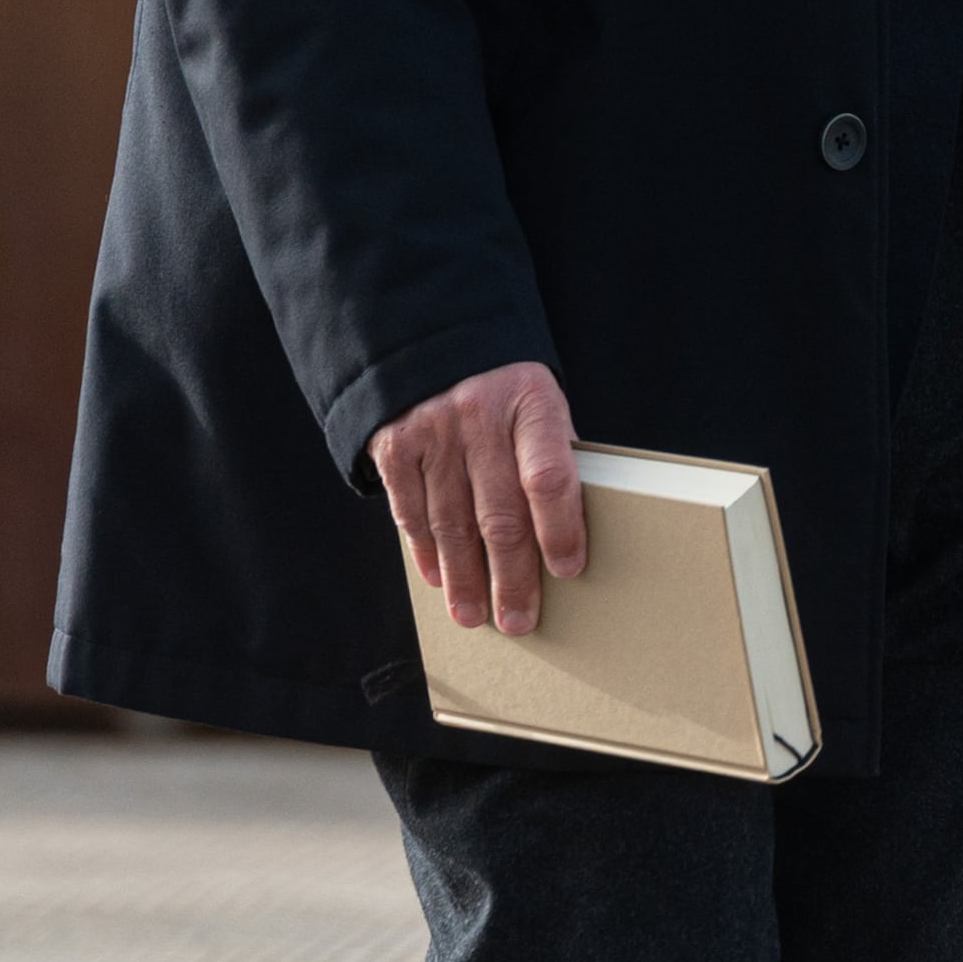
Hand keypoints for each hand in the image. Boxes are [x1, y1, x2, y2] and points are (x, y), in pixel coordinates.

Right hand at [369, 361, 583, 634]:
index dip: (560, 529)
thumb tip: (566, 533)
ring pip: (452, 522)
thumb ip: (550, 457)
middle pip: (499, 513)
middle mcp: (480, 418)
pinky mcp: (394, 445)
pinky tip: (441, 580)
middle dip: (511, 575)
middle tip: (519, 619)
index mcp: (531, 403)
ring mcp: (432, 432)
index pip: (549, 477)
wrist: (434, 342)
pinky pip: (412, 511)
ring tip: (476, 614)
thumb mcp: (539, 404)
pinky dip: (427, 552)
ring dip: (465, 577)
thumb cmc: (504, 391)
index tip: (568, 569)